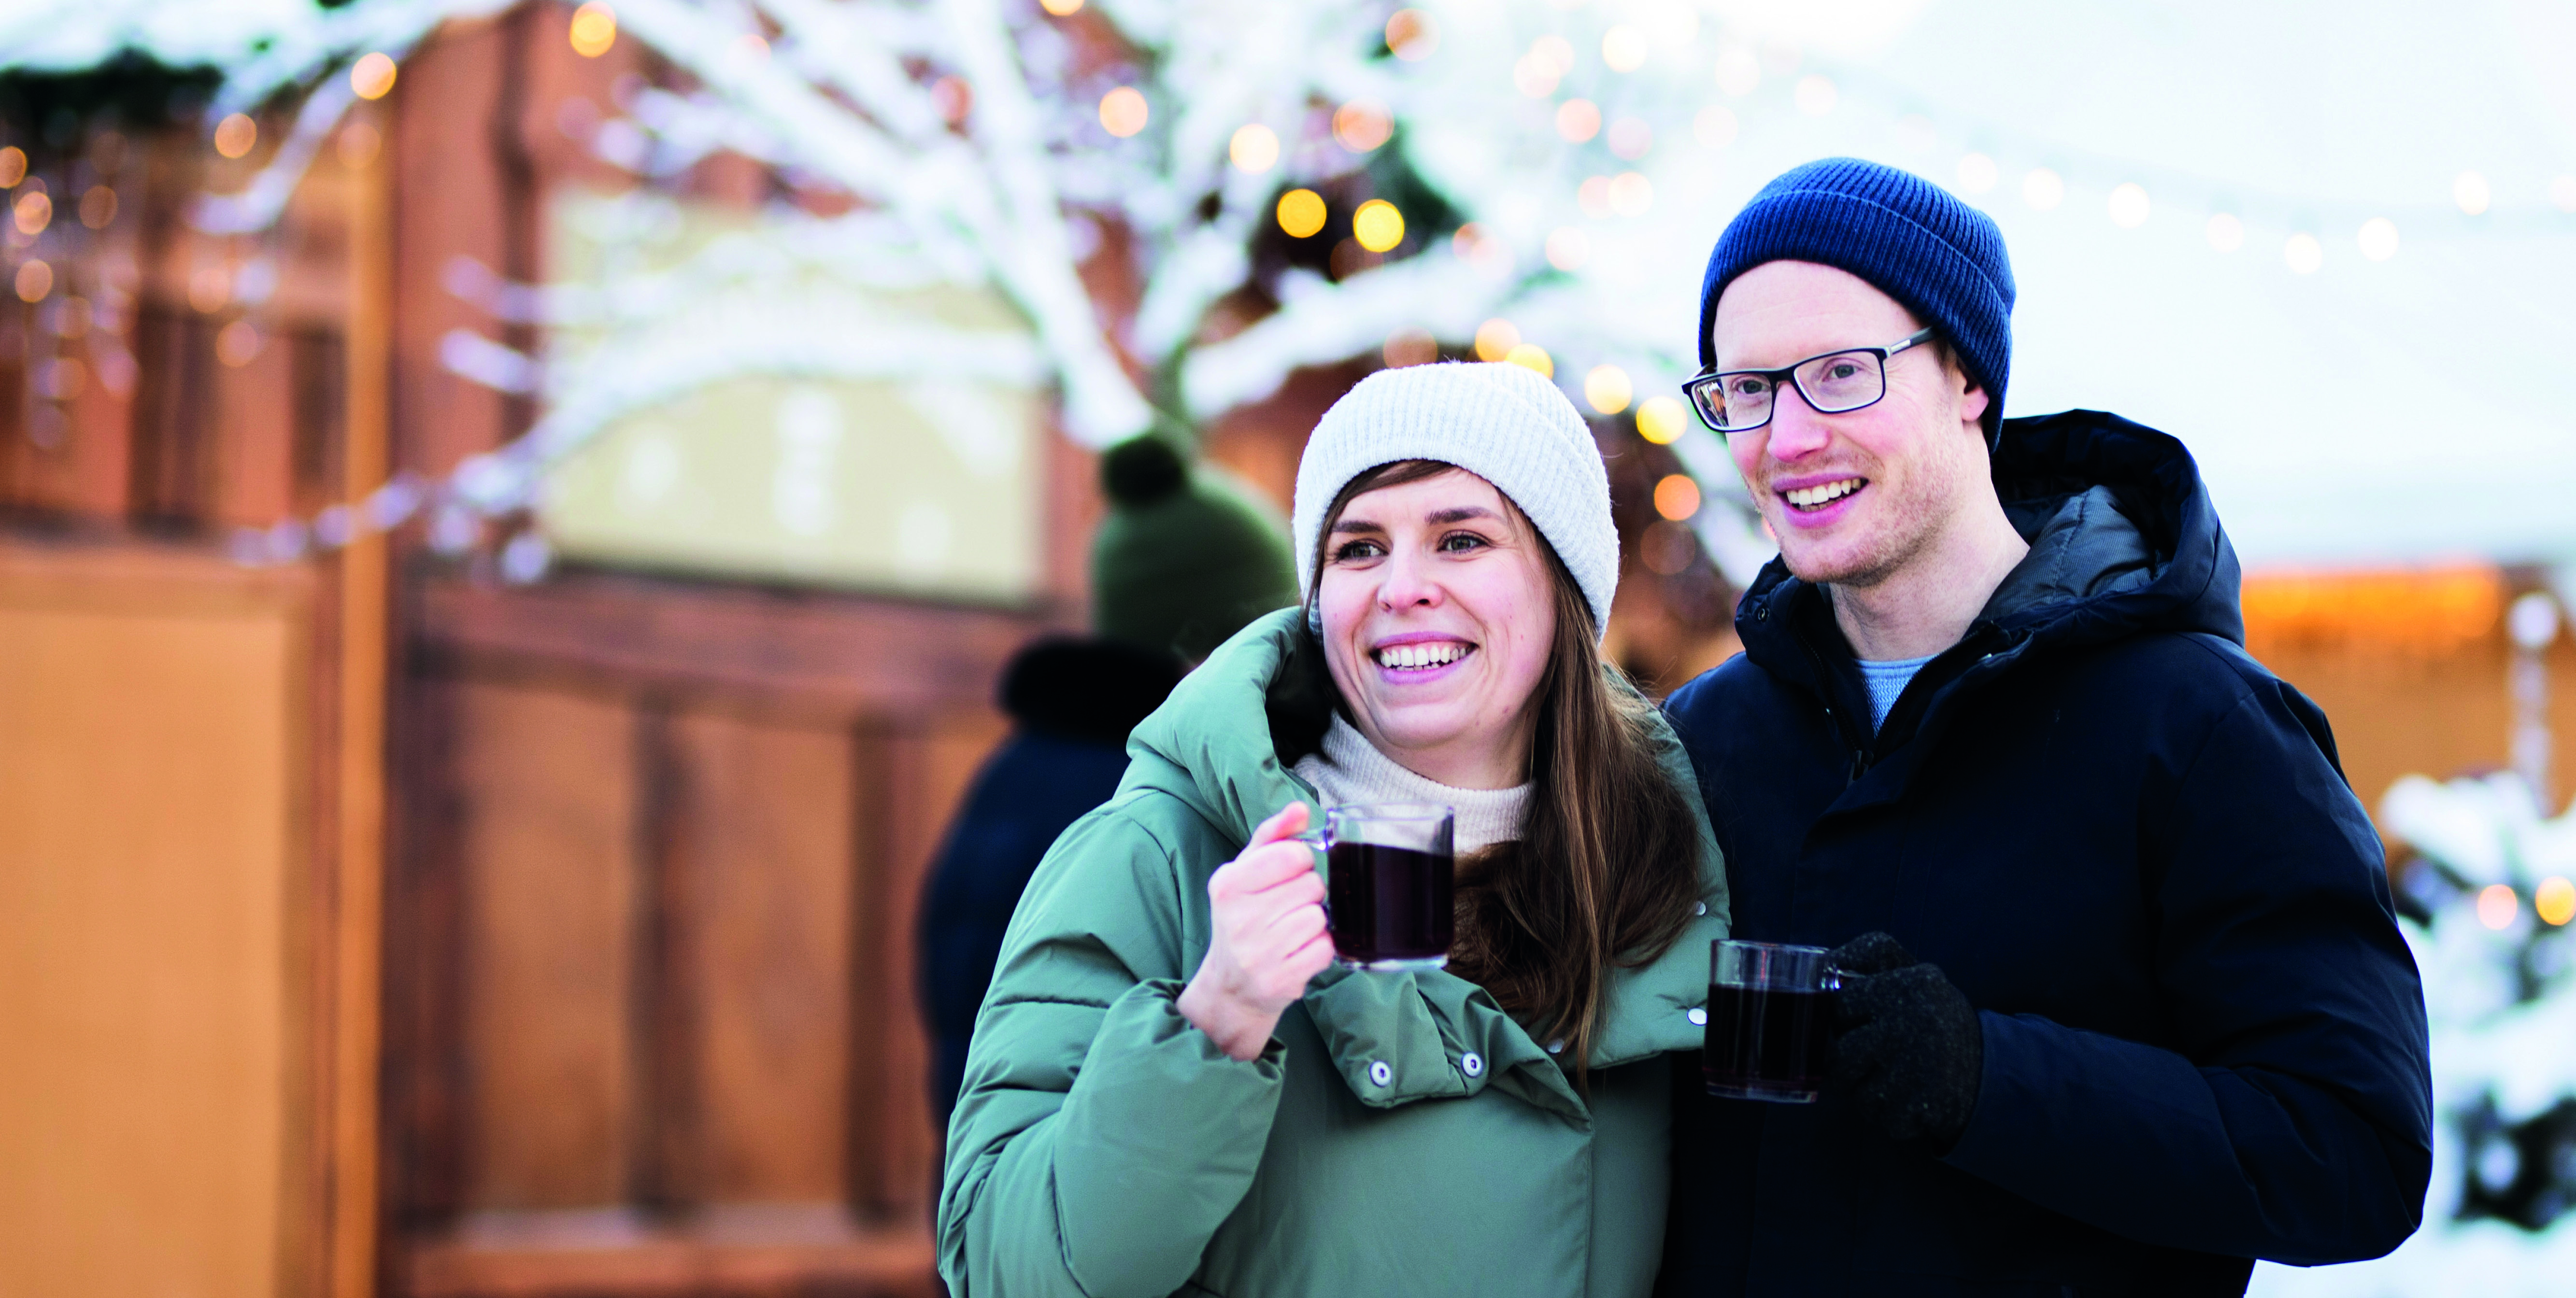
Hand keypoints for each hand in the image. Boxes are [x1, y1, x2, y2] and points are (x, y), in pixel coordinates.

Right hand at [1178, 803, 1334, 1060]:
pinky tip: (1297, 952)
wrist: (1229, 987)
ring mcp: (1260, 951)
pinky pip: (1325, 948)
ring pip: (1320, 917)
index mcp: (1229, 884)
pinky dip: (1319, 949)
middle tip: (1285, 909)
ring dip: (1313, 923)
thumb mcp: (1244, 873)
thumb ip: (1272, 836)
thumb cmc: (1241, 919)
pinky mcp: (1281, 978)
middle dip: (1307, 895)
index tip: (1286, 877)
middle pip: (1311, 885)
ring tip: (1290, 932)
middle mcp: (1240, 917)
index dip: (1300, 863)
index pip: (1293, 854)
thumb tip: (1299, 808)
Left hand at [1826, 931, 1983, 1150]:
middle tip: (1882, 1055)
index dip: (1847, 1019)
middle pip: (1840, 1055)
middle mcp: (1915, 1020)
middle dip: (1851, 1061)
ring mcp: (1919, 1065)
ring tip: (1898, 1077)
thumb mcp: (1909, 975)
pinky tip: (1913, 1098)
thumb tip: (1822, 963)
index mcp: (1912, 982)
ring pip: (1853, 1089)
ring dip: (1868, 1090)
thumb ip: (1865, 961)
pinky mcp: (1924, 1104)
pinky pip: (1877, 1116)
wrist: (1990, 1072)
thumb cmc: (1930, 1020)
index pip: (1842, 1004)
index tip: (1867, 1023)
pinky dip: (1890, 1114)